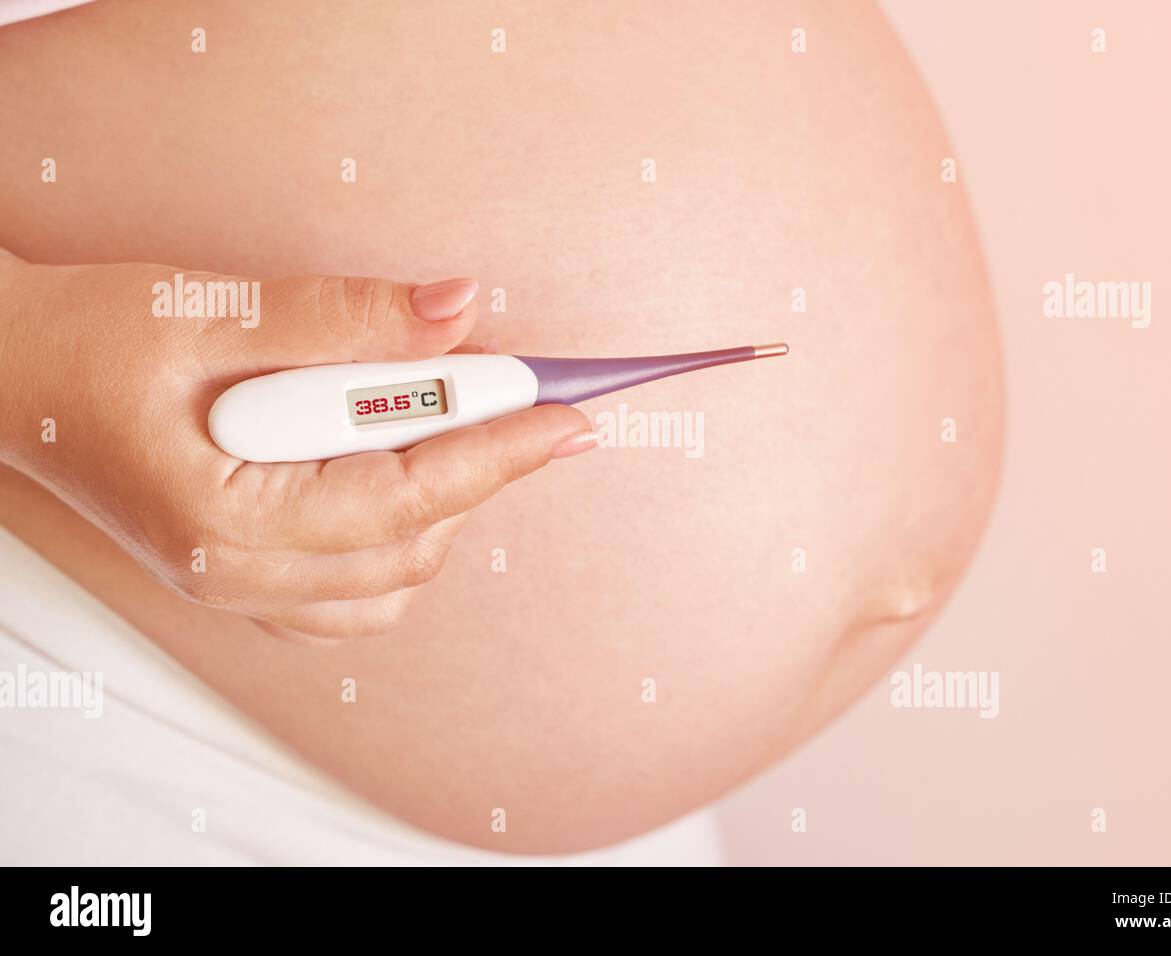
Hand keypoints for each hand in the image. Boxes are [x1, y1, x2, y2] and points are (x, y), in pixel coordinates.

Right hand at [0, 248, 595, 637]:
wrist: (12, 376)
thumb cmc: (91, 343)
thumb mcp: (211, 313)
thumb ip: (342, 316)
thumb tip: (460, 308)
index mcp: (228, 520)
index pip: (406, 498)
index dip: (501, 453)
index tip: (571, 420)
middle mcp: (238, 578)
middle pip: (412, 546)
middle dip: (478, 470)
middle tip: (505, 392)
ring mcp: (240, 593)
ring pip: (393, 584)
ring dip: (439, 509)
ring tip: (435, 426)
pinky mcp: (244, 583)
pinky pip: (353, 597)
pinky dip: (395, 542)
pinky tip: (386, 476)